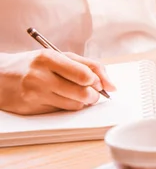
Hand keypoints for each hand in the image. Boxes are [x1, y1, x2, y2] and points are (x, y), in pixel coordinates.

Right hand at [0, 50, 116, 114]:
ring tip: (76, 94)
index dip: (96, 81)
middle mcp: (39, 76)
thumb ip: (88, 65)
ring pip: (74, 105)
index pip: (84, 75)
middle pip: (82, 93)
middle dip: (93, 95)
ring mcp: (34, 94)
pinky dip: (67, 106)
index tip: (97, 82)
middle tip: (92, 92)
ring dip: (82, 102)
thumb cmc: (33, 64)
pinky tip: (59, 98)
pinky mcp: (31, 109)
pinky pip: (61, 111)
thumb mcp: (58, 56)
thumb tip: (112, 86)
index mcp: (48, 58)